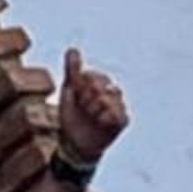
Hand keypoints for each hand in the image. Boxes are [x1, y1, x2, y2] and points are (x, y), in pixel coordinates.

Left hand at [59, 49, 128, 164]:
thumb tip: (73, 49)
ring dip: (93, 110)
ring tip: (91, 117)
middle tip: (84, 109)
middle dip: (87, 99)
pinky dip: (104, 119)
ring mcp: (118, 105)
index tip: (77, 98)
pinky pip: (116, 114)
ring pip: (107, 100)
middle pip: (100, 86)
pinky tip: (99, 123)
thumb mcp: (69, 90)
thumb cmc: (72, 115)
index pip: (92, 76)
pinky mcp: (123, 120)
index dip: (81, 88)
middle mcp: (112, 92)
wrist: (74, 142)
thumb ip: (73, 69)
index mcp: (100, 82)